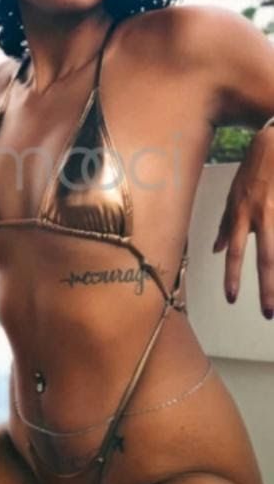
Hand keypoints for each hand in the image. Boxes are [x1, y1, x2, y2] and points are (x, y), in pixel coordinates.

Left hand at [212, 127, 273, 318]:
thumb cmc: (252, 170)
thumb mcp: (231, 195)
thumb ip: (224, 223)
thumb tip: (214, 249)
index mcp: (240, 213)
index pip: (234, 251)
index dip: (232, 276)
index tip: (232, 298)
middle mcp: (260, 215)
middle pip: (265, 258)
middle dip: (267, 288)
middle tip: (268, 313)